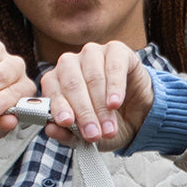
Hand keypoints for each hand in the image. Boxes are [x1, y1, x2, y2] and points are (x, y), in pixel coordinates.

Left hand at [40, 41, 154, 151]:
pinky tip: (115, 104)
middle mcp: (70, 63)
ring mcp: (92, 54)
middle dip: (84, 112)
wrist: (136, 114)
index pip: (52, 91)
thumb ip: (66, 134)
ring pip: (93, 77)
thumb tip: (50, 130)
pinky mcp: (116, 50)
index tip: (67, 123)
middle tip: (93, 134)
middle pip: (73, 85)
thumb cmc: (103, 122)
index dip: (59, 108)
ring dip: (101, 106)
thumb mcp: (85, 136)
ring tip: (108, 128)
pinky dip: (115, 87)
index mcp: (55, 81)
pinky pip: (114, 67)